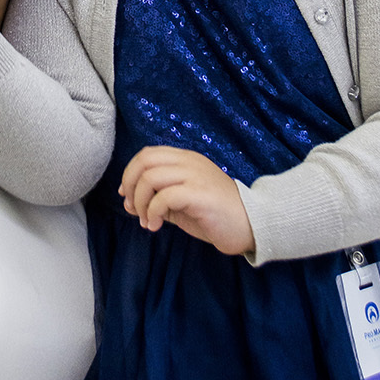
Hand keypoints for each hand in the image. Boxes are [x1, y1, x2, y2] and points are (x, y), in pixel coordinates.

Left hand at [118, 146, 254, 255]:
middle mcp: (189, 162)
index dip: (130, 173)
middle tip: (133, 210)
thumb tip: (130, 203)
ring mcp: (195, 176)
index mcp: (185, 159)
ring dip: (140, 203)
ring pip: (151, 177)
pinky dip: (153, 212)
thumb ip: (160, 197)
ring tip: (147, 222)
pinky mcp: (199, 194)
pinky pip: (165, 197)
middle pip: (144, 160)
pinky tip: (156, 226)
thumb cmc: (216, 215)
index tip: (126, 196)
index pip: (147, 154)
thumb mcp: (183, 203)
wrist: (252, 224)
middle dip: (131, 185)